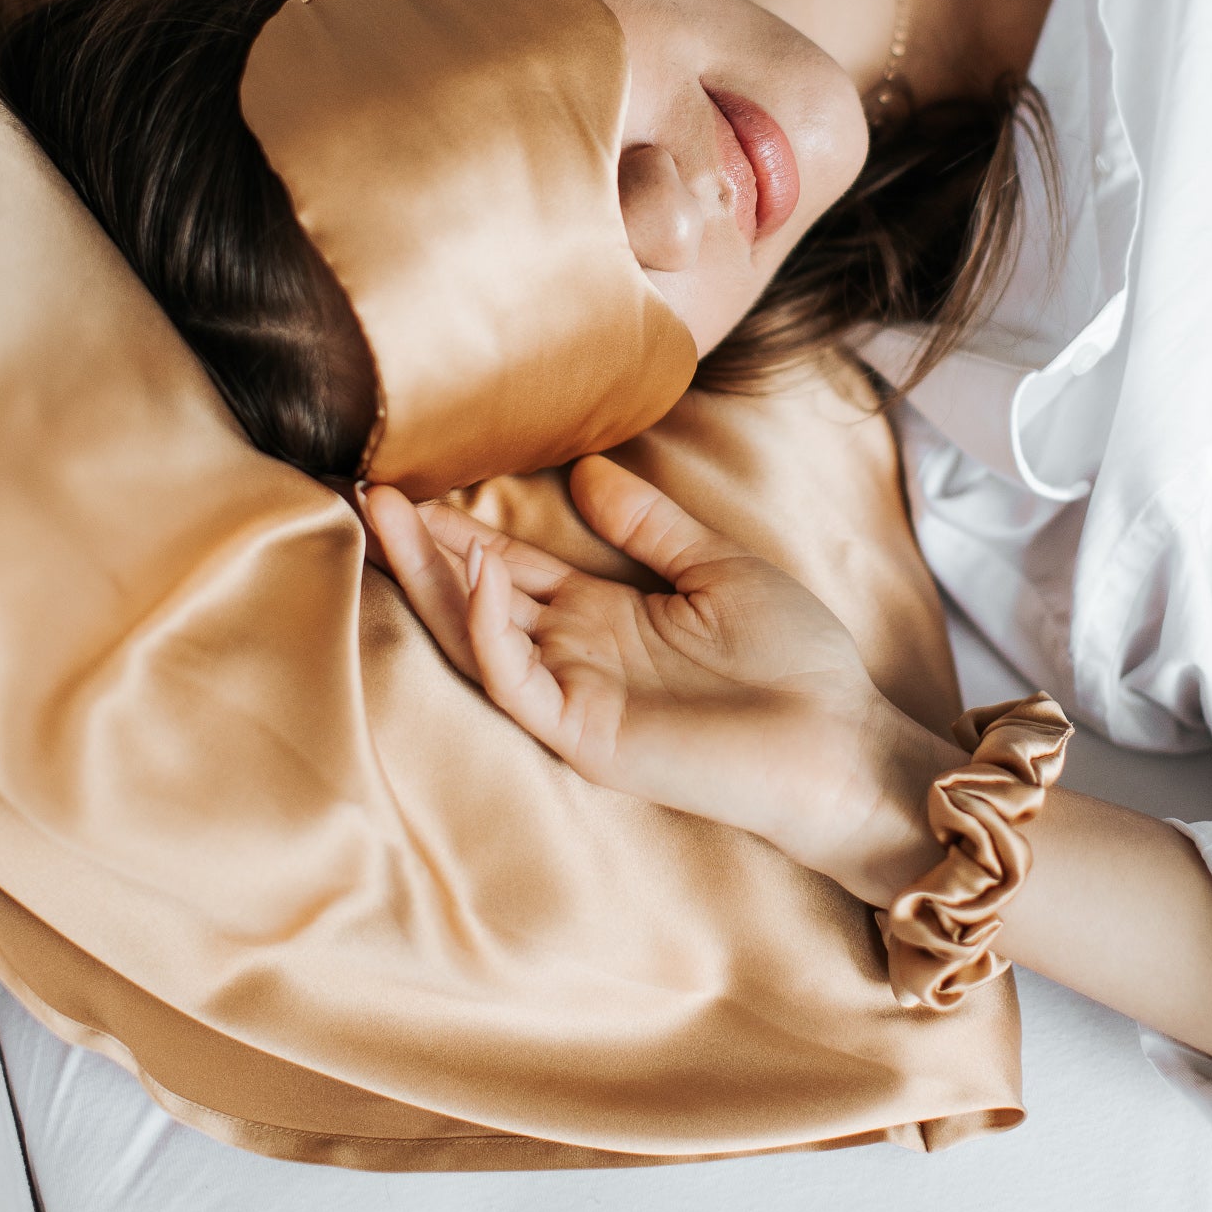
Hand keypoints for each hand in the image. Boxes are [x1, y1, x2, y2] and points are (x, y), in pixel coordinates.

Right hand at [364, 456, 960, 904]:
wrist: (842, 741)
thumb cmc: (796, 663)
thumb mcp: (719, 567)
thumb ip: (650, 526)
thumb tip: (585, 470)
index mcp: (602, 617)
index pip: (509, 566)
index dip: (460, 527)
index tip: (410, 479)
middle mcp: (575, 655)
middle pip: (474, 597)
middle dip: (421, 547)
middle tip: (368, 489)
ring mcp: (575, 697)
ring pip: (477, 636)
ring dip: (433, 578)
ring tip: (390, 516)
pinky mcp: (587, 735)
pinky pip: (519, 682)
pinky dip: (493, 631)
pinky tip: (481, 576)